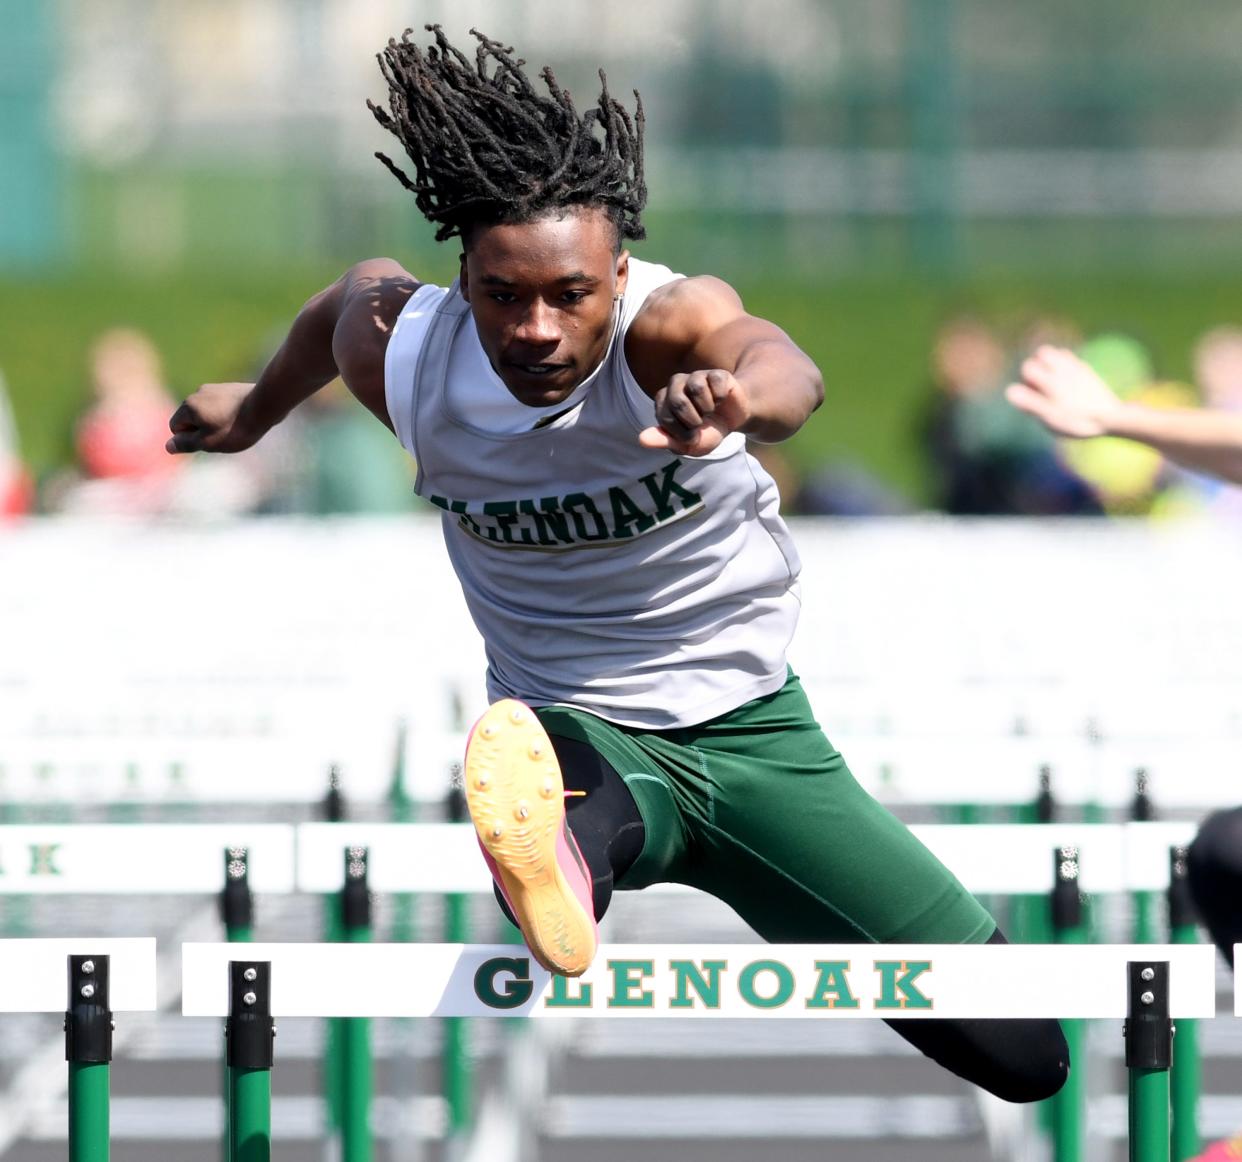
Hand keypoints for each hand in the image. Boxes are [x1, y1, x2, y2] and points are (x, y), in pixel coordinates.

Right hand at [166, 383, 269, 453]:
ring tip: (235, 427)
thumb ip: (186, 444)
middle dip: (202, 430)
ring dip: (216, 422)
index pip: (175, 427)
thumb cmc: (236, 428)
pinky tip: (242, 418)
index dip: (189, 439)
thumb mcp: (208, 442)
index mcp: (188, 405)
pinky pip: (221, 405)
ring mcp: (215, 388)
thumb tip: (168, 446)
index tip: (209, 440)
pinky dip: (227, 414)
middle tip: (224, 436)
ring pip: (207, 412)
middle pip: (191, 418)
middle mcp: (198, 393)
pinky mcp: (230, 388)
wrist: (265, 405)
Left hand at [639, 369, 751, 456]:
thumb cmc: (707, 431)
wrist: (734, 420)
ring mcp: (695, 376)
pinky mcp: (715, 373)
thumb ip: (665, 441)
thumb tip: (642, 440)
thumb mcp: (687, 444)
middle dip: (694, 420)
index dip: (682, 433)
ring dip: (707, 408)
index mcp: (663, 401)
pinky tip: (720, 399)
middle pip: (678, 401)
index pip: (665, 418)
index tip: (691, 436)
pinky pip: (716, 384)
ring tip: (710, 410)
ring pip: (696, 389)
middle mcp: (675, 384)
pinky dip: (721, 398)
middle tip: (701, 423)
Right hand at [1006, 346, 1124, 438]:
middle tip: (1042, 385)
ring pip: (1056, 352)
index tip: (1034, 396)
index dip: (1026, 381)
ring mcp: (1075, 368)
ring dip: (1049, 362)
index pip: (1027, 367)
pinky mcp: (1086, 370)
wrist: (1111, 417)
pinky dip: (1063, 363)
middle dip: (1037, 365)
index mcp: (1051, 381)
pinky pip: (1070, 358)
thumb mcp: (1050, 417)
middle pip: (1042, 352)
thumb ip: (1029, 403)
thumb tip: (1008, 391)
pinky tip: (1066, 379)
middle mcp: (1062, 370)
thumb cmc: (1077, 421)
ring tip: (1052, 380)